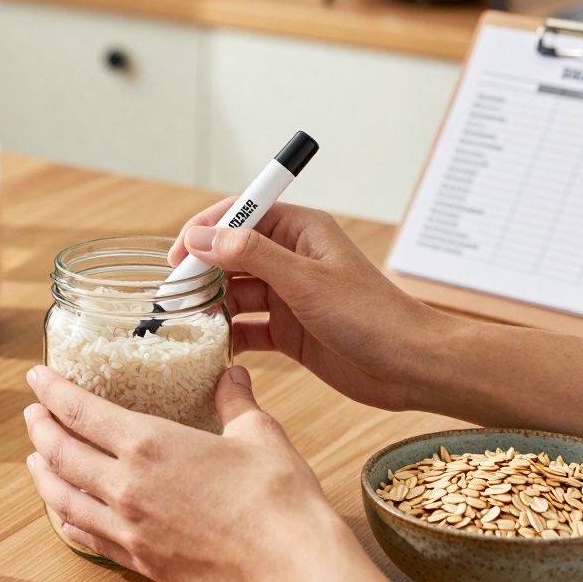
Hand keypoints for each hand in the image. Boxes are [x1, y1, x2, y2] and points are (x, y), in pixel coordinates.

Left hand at [23, 364, 336, 581]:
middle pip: (60, 453)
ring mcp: (129, 528)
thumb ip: (234, 401)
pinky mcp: (140, 560)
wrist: (289, 562)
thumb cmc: (276, 495)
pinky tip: (64, 516)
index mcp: (149, 443)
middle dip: (40, 427)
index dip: (52, 390)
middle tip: (32, 413)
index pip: (80, 410)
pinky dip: (67, 522)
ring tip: (34, 459)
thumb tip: (231, 376)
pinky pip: (88, 539)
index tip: (36, 377)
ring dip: (42, 475)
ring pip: (63, 499)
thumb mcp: (257, 433)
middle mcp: (126, 486)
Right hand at [169, 199, 454, 410]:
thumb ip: (252, 256)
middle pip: (231, 256)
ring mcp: (289, 296)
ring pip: (235, 293)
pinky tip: (212, 347)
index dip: (205, 229)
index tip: (179, 253)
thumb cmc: (372, 316)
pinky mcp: (290, 331)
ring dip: (210, 306)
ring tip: (187, 325)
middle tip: (172, 297)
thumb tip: (203, 237)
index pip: (241, 215)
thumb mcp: (306, 281)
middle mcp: (292, 259)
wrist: (410, 366)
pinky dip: (228, 335)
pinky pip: (247, 327)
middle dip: (201, 272)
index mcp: (300, 231)